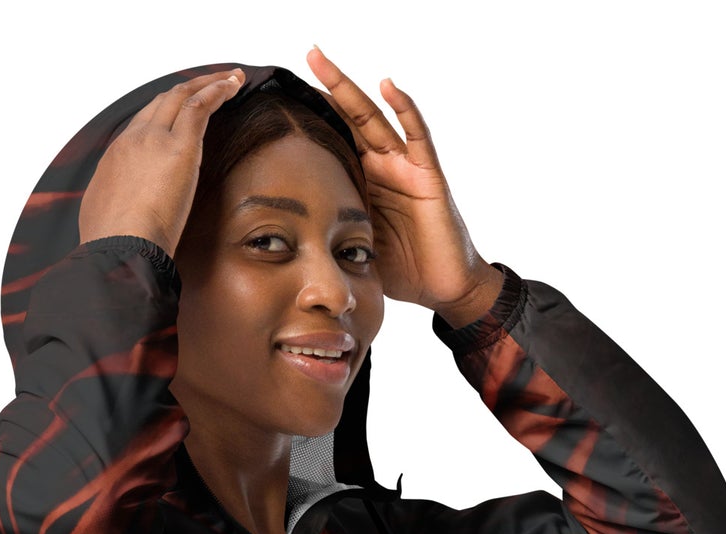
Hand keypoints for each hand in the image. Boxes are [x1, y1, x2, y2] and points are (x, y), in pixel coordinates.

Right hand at [77, 68, 245, 257]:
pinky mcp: (179, 147)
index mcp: (116, 158)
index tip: (181, 113)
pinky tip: (232, 85)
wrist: (118, 250)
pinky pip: (200, 106)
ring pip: (182, 96)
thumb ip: (121, 209)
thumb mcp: (107, 221)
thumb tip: (129, 216)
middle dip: (187, 90)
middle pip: (162, 102)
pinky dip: (217, 91)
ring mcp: (154, 139)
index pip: (143, 124)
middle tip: (209, 85)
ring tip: (230, 79)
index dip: (165, 113)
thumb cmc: (113, 247)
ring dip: (207, 84)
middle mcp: (133, 140)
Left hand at [305, 46, 503, 323]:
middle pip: (352, 117)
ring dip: (351, 88)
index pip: (335, 139)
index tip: (284, 96)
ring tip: (324, 62)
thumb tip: (286, 233)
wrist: (441, 288)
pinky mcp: (428, 175)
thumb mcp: (354, 247)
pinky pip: (417, 136)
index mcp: (363, 180)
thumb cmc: (402, 269)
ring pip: (375, 118)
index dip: (314, 117)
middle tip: (307, 54)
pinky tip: (388, 86)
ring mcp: (406, 166)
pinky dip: (405, 109)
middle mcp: (383, 165)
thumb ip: (330, 229)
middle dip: (329, 86)